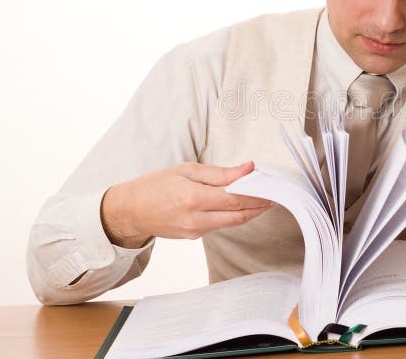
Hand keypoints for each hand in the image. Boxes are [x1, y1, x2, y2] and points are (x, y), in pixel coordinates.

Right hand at [101, 161, 273, 247]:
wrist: (129, 211)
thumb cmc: (155, 185)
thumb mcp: (187, 170)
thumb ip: (220, 173)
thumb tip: (248, 168)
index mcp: (193, 198)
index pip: (235, 199)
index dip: (257, 196)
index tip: (273, 189)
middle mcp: (195, 218)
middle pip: (238, 216)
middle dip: (260, 207)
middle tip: (276, 197)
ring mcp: (194, 231)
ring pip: (231, 224)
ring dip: (249, 213)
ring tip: (263, 200)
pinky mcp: (193, 237)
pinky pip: (219, 226)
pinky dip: (232, 217)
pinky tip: (240, 207)